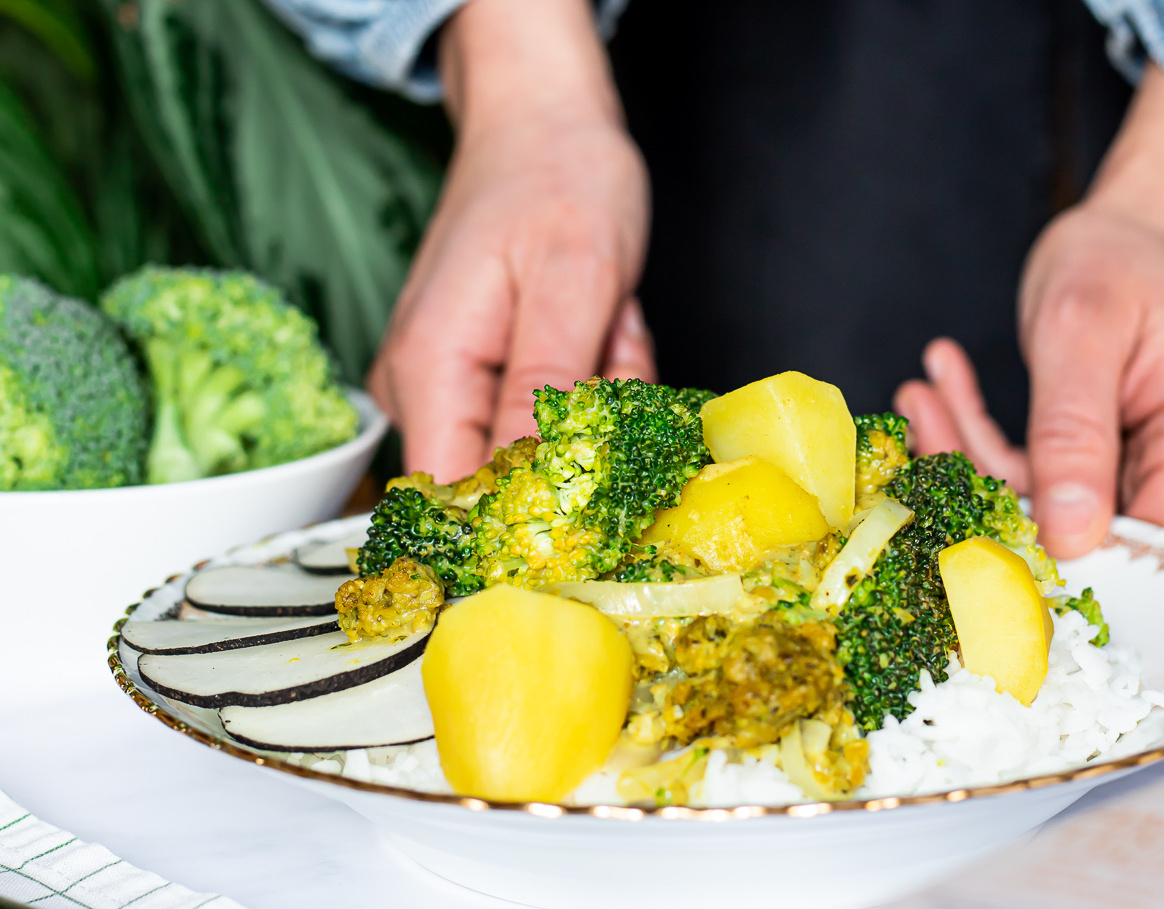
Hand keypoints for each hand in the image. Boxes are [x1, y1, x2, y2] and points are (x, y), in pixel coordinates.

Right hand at [367, 0, 650, 479]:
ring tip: (607, 321)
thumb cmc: (557, 177)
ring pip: (540, 448)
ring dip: (597, 397)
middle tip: (613, 346)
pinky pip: (547, 415)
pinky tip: (599, 324)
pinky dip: (591, 378)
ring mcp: (448, 384)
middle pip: (510, 479)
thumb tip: (534, 491)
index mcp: (431, 371)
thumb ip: (546, 391)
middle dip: (585, 434)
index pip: (456, 503)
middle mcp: (422, 388)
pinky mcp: (478, 377)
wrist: (541, 121)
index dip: (529, 519)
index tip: (599, 484)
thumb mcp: (573, 282)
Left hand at [896, 66, 1163, 557]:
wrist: (1152, 231)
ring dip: (974, 454)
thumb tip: (1068, 535)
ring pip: (1048, 511)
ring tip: (923, 392)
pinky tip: (945, 391)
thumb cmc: (1130, 258)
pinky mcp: (1120, 476)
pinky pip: (1042, 485)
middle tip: (919, 416)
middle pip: (1085, 533)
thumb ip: (1073, 433)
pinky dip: (987, 443)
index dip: (1057, 555)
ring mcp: (1160, 480)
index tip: (965, 512)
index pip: (1145, 552)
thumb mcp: (1084, 328)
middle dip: (988, 481)